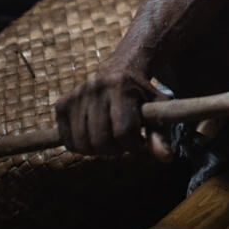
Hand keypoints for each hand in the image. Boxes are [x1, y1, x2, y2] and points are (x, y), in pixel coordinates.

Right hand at [55, 64, 173, 158]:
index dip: (134, 145)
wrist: (120, 70)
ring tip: (110, 139)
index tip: (139, 141)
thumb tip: (166, 158)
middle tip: (123, 142)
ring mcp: (76, 95)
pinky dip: (80, 147)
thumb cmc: (141, 95)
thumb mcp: (157, 110)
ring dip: (98, 150)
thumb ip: (160, 134)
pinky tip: (93, 137)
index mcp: (121, 86)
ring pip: (82, 143)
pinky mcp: (62, 104)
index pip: (123, 131)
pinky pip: (67, 140)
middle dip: (115, 150)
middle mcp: (95, 87)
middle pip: (100, 140)